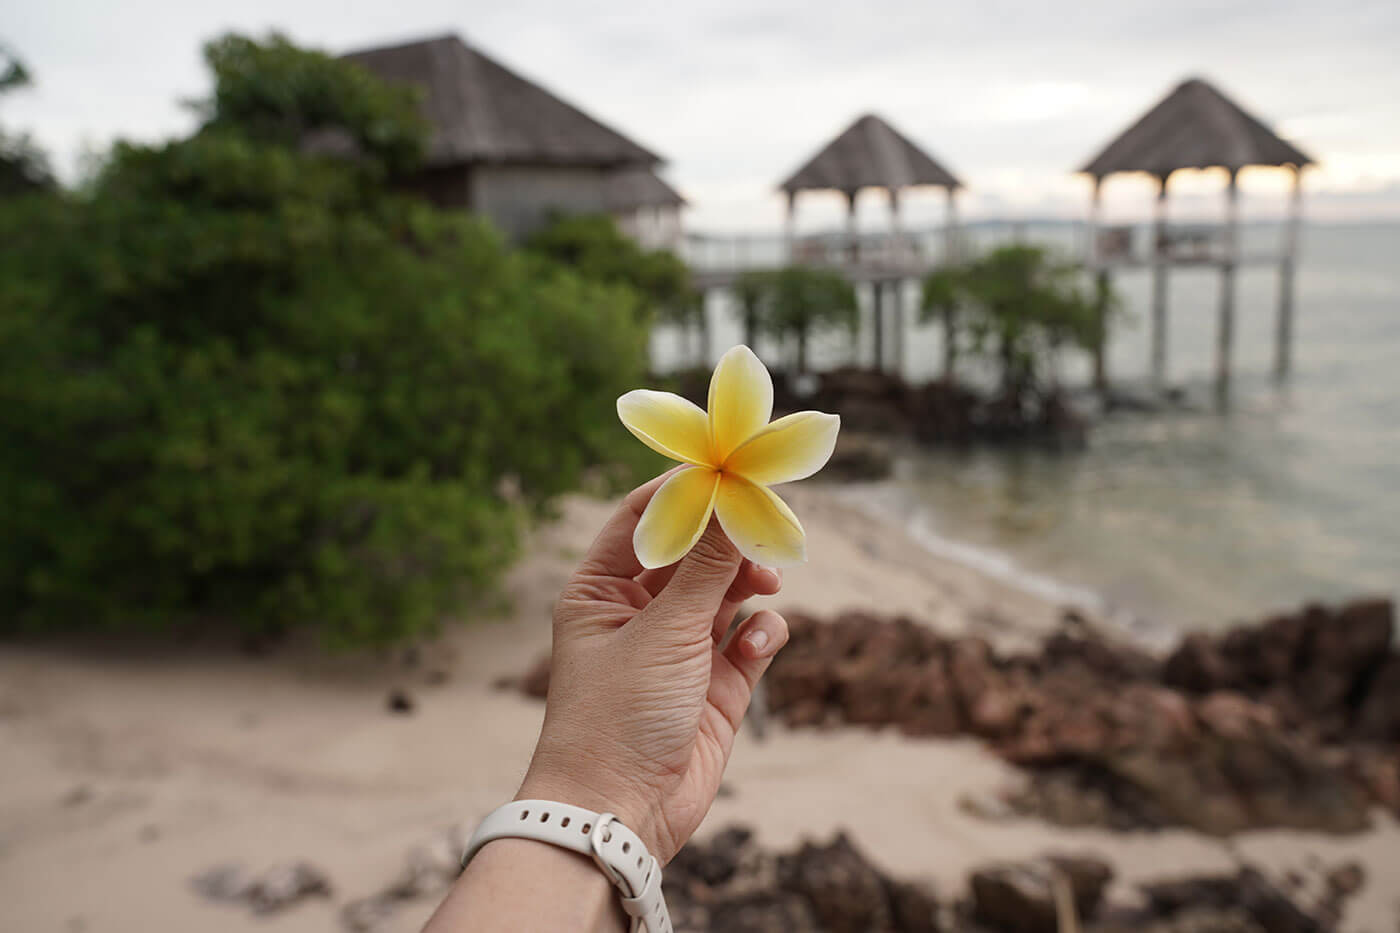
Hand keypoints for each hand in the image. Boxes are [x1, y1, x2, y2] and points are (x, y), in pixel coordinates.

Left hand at [516, 471, 788, 862]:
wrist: (619, 815)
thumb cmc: (617, 717)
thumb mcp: (664, 630)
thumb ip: (706, 567)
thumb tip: (733, 501)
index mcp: (601, 589)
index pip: (644, 518)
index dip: (686, 491)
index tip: (729, 468)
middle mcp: (639, 613)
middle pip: (694, 552)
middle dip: (730, 538)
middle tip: (770, 520)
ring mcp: (680, 650)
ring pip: (727, 592)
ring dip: (750, 581)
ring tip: (767, 582)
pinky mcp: (715, 687)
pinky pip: (749, 640)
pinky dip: (761, 632)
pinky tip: (761, 639)